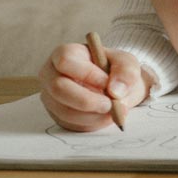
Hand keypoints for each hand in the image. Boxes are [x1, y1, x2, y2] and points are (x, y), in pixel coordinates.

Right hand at [38, 44, 155, 131]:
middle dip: (87, 100)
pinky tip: (105, 117)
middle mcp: (51, 74)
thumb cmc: (115, 69)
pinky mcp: (56, 115)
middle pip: (58, 89)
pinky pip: (70, 124)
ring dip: (93, 115)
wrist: (116, 88)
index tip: (107, 83)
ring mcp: (51, 96)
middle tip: (110, 105)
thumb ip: (126, 72)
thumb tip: (115, 91)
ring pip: (65, 111)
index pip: (66, 61)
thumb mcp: (126, 63)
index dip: (87, 74)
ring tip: (114, 111)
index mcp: (66, 53)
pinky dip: (91, 124)